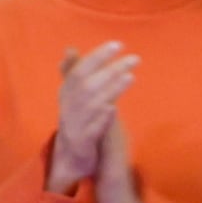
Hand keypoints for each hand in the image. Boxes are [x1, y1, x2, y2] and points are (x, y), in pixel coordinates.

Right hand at [45, 40, 138, 197]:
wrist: (69, 157)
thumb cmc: (76, 119)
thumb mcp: (72, 96)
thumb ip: (72, 73)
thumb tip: (69, 48)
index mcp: (66, 93)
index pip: (79, 70)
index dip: (97, 56)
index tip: (118, 44)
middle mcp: (69, 107)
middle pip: (87, 85)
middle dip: (111, 69)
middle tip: (134, 59)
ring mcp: (75, 125)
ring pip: (92, 105)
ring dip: (111, 90)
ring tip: (130, 77)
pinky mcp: (83, 143)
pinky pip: (92, 131)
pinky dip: (102, 119)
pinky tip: (114, 109)